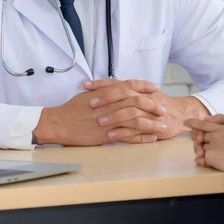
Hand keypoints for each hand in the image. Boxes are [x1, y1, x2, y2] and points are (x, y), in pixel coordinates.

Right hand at [33, 80, 166, 145]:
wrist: (59, 123)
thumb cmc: (72, 108)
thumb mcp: (88, 94)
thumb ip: (103, 90)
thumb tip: (116, 86)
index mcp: (105, 93)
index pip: (128, 86)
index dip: (143, 86)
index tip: (155, 87)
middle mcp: (109, 105)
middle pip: (136, 102)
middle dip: (152, 104)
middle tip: (163, 108)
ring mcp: (108, 120)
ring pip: (135, 119)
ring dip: (152, 122)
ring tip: (163, 125)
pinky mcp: (106, 135)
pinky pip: (128, 136)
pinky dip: (142, 137)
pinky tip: (152, 138)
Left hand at [85, 79, 209, 140]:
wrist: (181, 114)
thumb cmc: (157, 104)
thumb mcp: (142, 94)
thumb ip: (125, 91)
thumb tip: (102, 89)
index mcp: (138, 89)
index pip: (117, 83)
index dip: (101, 84)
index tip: (85, 86)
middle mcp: (143, 98)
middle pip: (123, 94)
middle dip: (106, 98)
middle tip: (90, 103)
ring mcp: (148, 113)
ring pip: (129, 112)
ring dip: (114, 116)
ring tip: (99, 121)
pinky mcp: (152, 127)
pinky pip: (136, 130)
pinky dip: (123, 132)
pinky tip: (110, 135)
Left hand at [184, 118, 223, 174]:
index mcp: (223, 128)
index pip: (204, 124)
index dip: (193, 122)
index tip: (185, 122)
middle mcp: (215, 135)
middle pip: (200, 137)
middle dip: (197, 141)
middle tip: (198, 147)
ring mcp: (212, 145)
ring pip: (200, 148)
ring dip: (199, 152)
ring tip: (201, 156)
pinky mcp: (211, 156)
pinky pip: (202, 158)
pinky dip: (201, 161)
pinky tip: (201, 163)